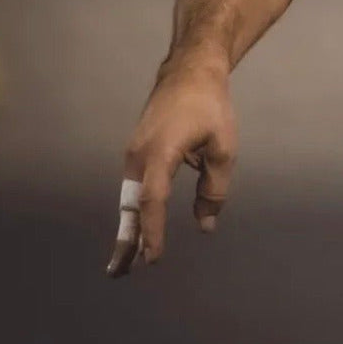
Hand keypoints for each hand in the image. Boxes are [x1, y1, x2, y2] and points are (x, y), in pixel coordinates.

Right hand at [106, 55, 236, 276]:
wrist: (190, 70)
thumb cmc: (210, 105)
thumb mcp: (223, 145)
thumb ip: (214, 188)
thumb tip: (206, 225)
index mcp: (161, 151)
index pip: (153, 200)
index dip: (152, 231)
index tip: (154, 259)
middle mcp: (140, 155)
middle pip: (130, 205)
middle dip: (126, 241)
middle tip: (119, 273)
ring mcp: (134, 152)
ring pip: (129, 198)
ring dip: (129, 228)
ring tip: (127, 262)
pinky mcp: (137, 151)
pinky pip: (133, 187)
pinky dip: (134, 210)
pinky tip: (139, 229)